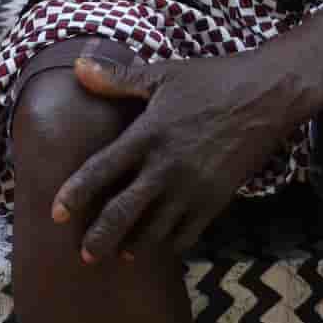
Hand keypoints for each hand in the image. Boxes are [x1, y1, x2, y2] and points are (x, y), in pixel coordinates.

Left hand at [51, 40, 308, 261]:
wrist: (266, 96)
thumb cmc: (211, 81)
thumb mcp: (163, 74)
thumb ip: (118, 78)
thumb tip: (77, 68)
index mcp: (148, 136)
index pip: (101, 171)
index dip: (76, 194)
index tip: (57, 213)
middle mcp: (166, 168)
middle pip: (123, 212)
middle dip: (99, 237)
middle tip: (84, 254)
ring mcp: (193, 188)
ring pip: (154, 231)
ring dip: (133, 245)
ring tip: (119, 254)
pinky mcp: (216, 200)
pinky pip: (187, 233)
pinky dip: (169, 243)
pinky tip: (159, 245)